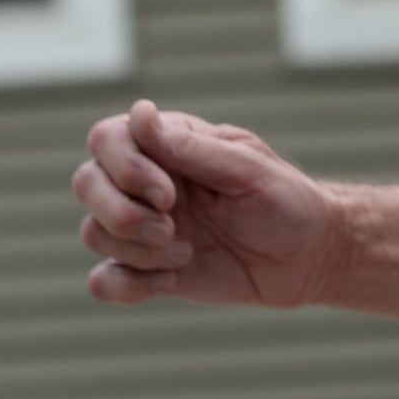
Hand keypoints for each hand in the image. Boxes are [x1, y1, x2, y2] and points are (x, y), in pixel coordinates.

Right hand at [72, 98, 338, 309]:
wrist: (310, 257)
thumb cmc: (286, 202)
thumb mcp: (247, 169)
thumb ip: (191, 147)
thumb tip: (140, 111)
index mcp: (166, 147)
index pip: (106, 139)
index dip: (126, 169)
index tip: (171, 194)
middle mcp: (144, 184)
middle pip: (87, 185)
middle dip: (123, 213)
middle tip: (173, 229)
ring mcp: (144, 228)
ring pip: (94, 233)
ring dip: (136, 251)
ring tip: (186, 254)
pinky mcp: (150, 271)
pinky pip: (104, 281)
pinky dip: (124, 286)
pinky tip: (170, 282)